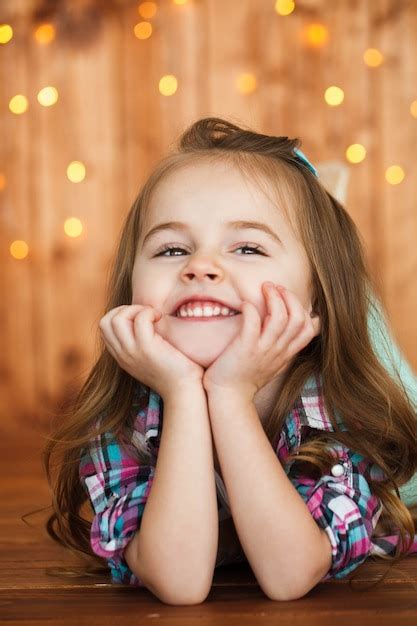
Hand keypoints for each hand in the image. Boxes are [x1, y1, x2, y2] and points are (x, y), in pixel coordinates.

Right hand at [99, 305, 203, 398]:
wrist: (184, 391)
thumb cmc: (175, 371)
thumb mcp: (151, 357)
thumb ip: (141, 343)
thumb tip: (146, 319)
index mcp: (122, 356)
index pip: (105, 327)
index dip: (120, 314)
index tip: (141, 317)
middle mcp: (123, 355)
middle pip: (105, 321)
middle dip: (125, 309)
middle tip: (146, 315)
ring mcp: (132, 352)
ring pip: (117, 319)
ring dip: (136, 309)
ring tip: (153, 316)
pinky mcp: (147, 349)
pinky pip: (140, 320)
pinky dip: (149, 313)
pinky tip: (161, 319)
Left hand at [202, 282, 320, 400]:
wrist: (228, 397)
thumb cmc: (245, 377)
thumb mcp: (271, 363)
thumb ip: (281, 347)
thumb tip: (285, 328)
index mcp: (285, 353)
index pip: (309, 329)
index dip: (304, 310)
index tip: (289, 299)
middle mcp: (278, 351)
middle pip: (298, 319)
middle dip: (289, 297)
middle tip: (275, 287)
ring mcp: (263, 350)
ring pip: (280, 317)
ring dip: (274, 297)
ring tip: (265, 287)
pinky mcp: (245, 348)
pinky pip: (253, 323)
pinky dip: (251, 308)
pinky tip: (244, 304)